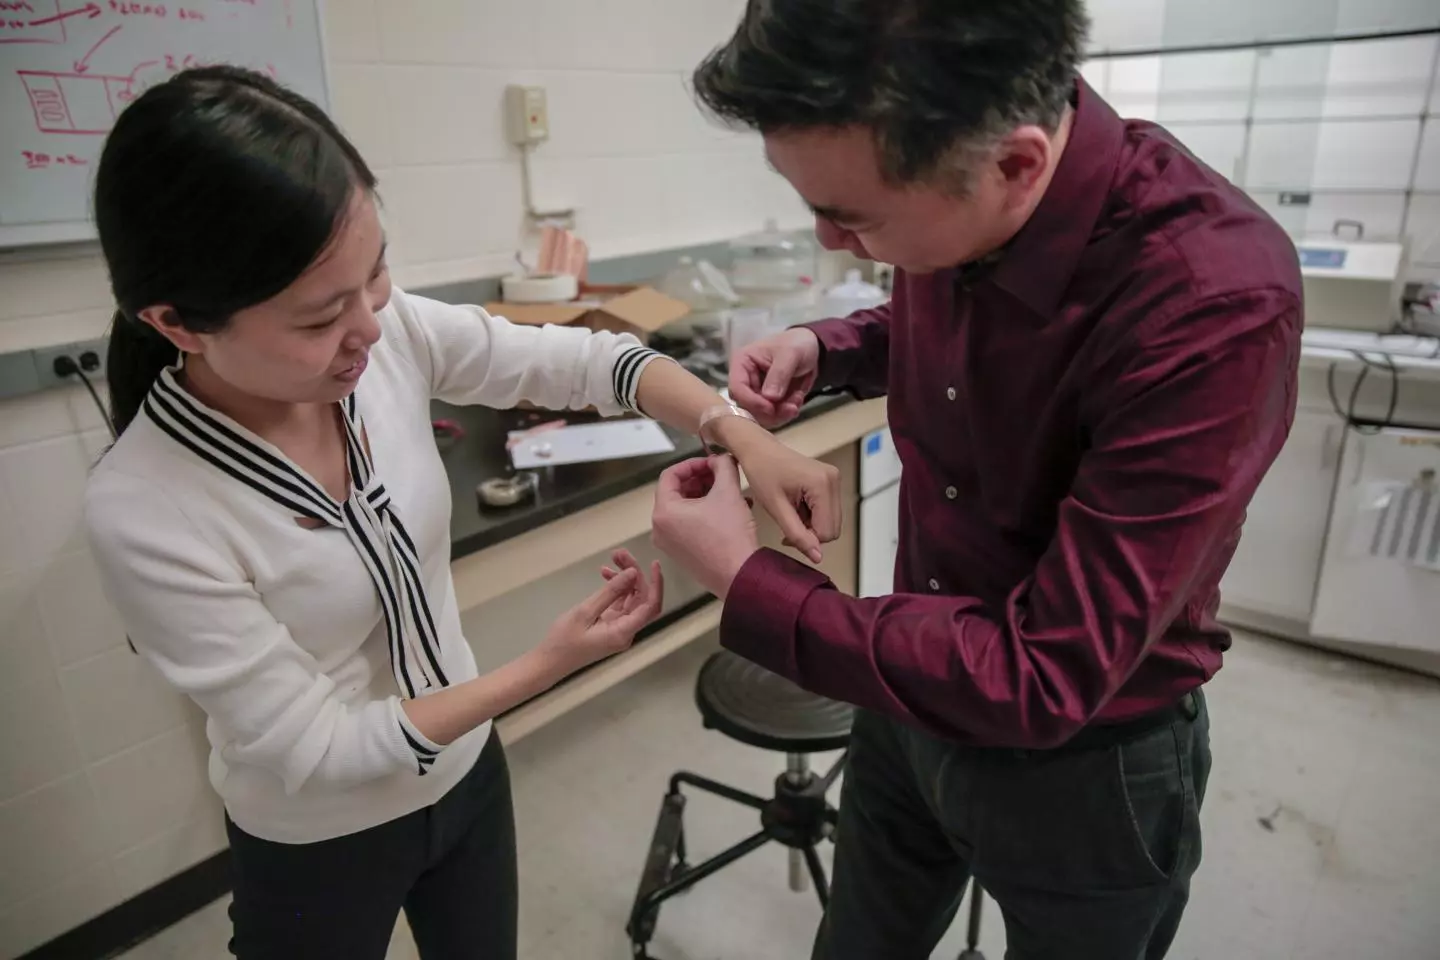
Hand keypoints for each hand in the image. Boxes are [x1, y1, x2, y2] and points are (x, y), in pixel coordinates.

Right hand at [539, 550, 663, 673]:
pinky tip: (605, 574)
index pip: (651, 607)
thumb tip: (632, 573)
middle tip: (619, 553)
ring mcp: (619, 628)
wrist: (549, 662)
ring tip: (612, 558)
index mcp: (624, 632)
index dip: (655, 584)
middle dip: (635, 575)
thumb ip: (610, 592)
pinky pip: (620, 603)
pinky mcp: (611, 625)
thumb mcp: (584, 612)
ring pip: (631, 599)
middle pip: (641, 599)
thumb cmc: (563, 640)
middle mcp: (627, 631)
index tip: (653, 564)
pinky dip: (616, 588)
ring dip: (625, 579)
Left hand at [652, 457, 760, 598]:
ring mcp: (670, 544)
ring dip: (706, 495)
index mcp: (663, 512)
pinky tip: (730, 509)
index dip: (692, 464)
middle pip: (676, 492)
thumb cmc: (730, 536)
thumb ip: (723, 467)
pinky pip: (689, 525)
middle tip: (721, 474)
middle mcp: (660, 529)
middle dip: (700, 480)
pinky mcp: (683, 554)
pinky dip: (705, 513)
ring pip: (684, 509)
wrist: (740, 575)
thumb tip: (720, 459)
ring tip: (729, 491)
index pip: (670, 475)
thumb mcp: (728, 492)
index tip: (712, 462)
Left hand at [718, 426, 838, 563]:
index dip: (807, 539)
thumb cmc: (761, 473)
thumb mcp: (776, 508)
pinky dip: (812, 515)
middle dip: (810, 532)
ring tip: (789, 512)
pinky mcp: (830, 479)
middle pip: (832, 527)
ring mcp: (834, 478)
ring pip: (830, 520)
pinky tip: (795, 505)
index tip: (785, 534)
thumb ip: (797, 534)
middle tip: (786, 524)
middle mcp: (834, 480)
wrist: (757, 448)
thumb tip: (818, 557)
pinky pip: (827, 510)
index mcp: (822, 485)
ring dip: (810, 524)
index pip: (827, 532)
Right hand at [729, 327, 820, 427]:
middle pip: (747, 407)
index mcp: (742, 363)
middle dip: (770, 411)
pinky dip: (786, 412)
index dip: (751, 402)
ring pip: (760, 415)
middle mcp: (745, 380)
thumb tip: (769, 397)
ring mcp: (756, 393)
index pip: (737, 388)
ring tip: (798, 399)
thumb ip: (779, 374)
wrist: (811, 348)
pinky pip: (773, 416)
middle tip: (792, 408)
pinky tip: (798, 399)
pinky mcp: (768, 402)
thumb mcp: (790, 354)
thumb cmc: (797, 344)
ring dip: (781, 413)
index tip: (771, 408)